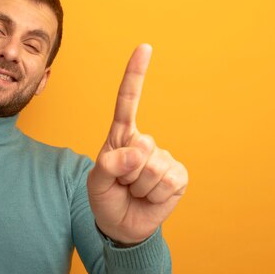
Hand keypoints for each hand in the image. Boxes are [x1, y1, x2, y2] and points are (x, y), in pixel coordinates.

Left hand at [87, 44, 187, 244]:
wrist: (121, 225)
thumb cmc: (105, 197)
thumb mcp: (96, 180)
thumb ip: (110, 164)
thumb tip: (139, 153)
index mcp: (122, 137)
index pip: (127, 102)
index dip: (135, 75)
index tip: (144, 48)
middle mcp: (145, 143)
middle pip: (140, 147)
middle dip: (126, 173)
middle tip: (122, 184)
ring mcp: (164, 158)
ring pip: (152, 168)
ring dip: (139, 187)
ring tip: (134, 192)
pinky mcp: (178, 176)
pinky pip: (166, 181)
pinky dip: (154, 195)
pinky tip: (150, 197)